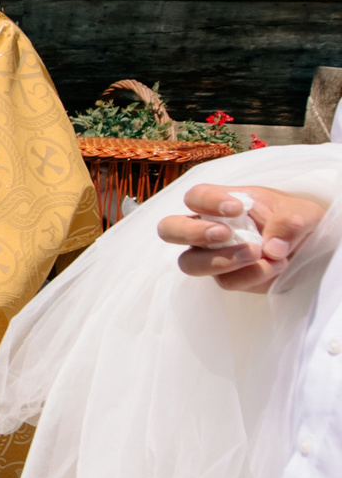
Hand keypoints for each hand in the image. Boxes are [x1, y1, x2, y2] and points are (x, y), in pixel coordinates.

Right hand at [158, 183, 326, 294]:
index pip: (195, 196)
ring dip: (220, 260)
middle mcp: (206, 229)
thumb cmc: (294, 221)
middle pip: (169, 229)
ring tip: (256, 253)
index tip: (236, 208)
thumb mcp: (302, 213)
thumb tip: (273, 247)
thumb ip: (290, 222)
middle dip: (191, 233)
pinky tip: (274, 266)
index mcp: (219, 203)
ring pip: (190, 263)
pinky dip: (250, 275)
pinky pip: (224, 281)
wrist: (307, 248)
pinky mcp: (226, 277)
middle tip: (223, 234)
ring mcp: (211, 256)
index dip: (208, 202)